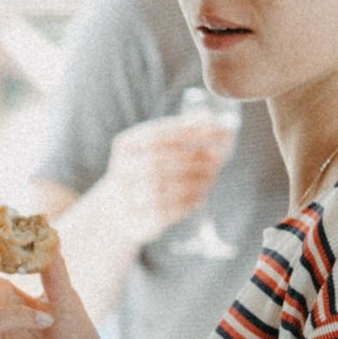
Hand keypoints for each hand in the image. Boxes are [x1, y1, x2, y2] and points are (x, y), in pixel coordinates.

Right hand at [100, 114, 230, 243]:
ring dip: (195, 181)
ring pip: (165, 188)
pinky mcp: (139, 223)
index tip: (215, 128)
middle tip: (218, 157)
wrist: (118, 209)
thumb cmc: (146, 170)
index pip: (157, 134)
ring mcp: (127, 199)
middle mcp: (121, 171)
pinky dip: (189, 202)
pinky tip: (201, 195)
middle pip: (160, 162)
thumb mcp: (157, 146)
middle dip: (194, 158)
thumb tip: (208, 115)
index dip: (188, 130)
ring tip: (211, 176)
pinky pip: (168, 212)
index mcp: (125, 146)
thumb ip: (181, 130)